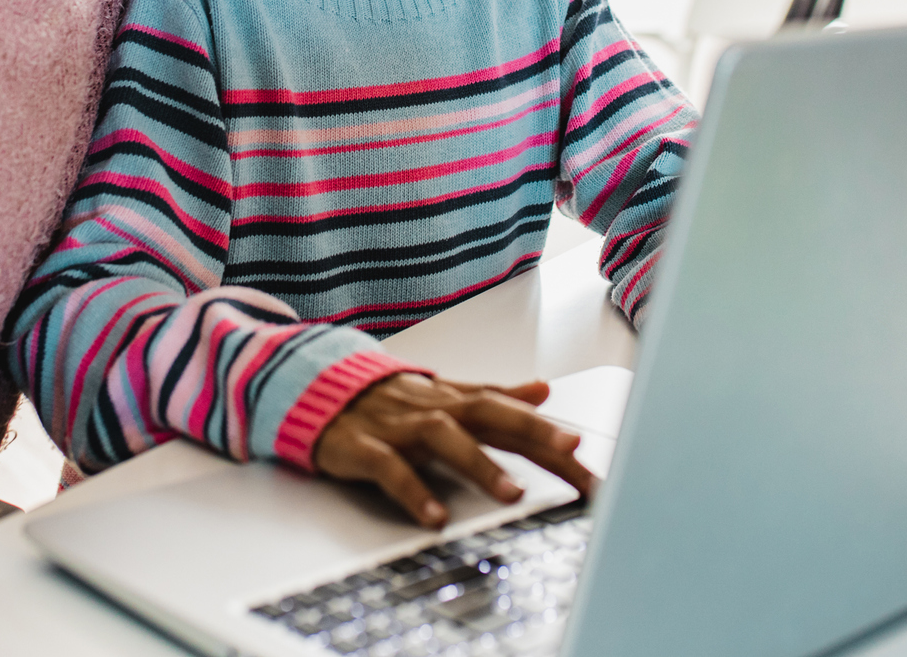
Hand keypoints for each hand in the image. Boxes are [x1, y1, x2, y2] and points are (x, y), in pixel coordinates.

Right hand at [312, 374, 596, 527]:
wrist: (317, 390)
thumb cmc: (392, 399)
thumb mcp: (447, 395)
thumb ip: (496, 394)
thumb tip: (543, 389)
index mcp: (459, 400)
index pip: (515, 416)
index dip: (553, 435)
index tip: (588, 456)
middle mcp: (436, 409)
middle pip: (491, 415)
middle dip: (533, 434)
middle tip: (571, 457)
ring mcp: (401, 427)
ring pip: (446, 438)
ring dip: (480, 465)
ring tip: (512, 495)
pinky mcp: (365, 448)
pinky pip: (391, 469)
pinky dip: (413, 491)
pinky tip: (435, 517)